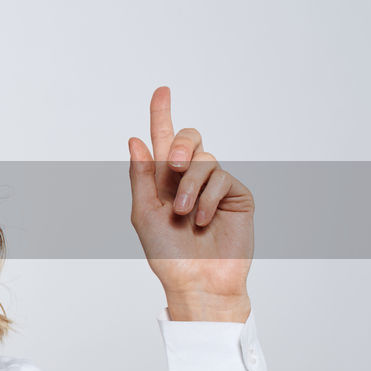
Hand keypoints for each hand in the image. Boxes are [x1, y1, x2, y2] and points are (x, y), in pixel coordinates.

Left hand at [127, 86, 254, 316]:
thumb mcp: (144, 213)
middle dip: (178, 143)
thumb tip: (135, 138)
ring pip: (204, 159)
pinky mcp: (236, 195)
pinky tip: (202, 221)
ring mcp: (214, 185)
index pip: (162, 140)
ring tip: (184, 215)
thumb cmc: (167, 254)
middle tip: (172, 164)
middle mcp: (189, 178)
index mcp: (163, 179)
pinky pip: (221, 178)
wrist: (196, 281)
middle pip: (189, 138)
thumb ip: (141, 175)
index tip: (162, 90)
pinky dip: (207, 199)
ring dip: (189, 186)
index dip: (162, 113)